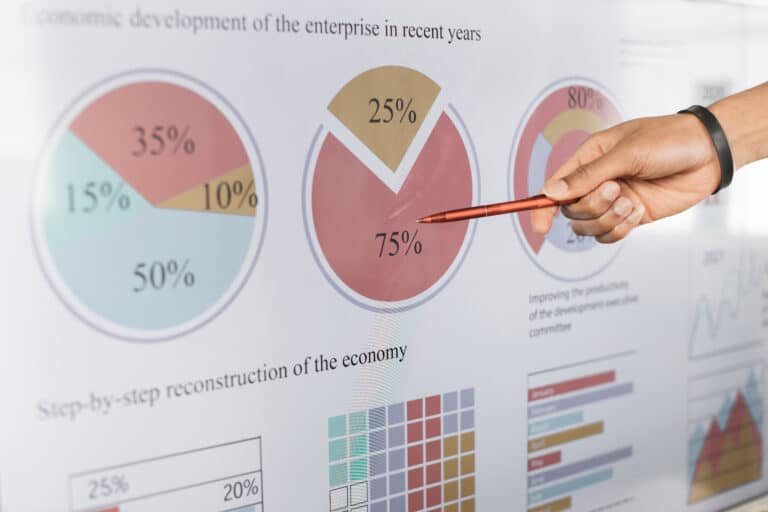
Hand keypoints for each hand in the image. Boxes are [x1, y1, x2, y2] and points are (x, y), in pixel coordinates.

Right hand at [531, 114, 720, 242]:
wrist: (710, 153)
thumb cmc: (669, 140)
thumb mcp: (626, 153)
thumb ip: (587, 175)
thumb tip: (551, 191)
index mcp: (589, 158)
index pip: (556, 187)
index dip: (542, 208)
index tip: (540, 227)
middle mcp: (598, 180)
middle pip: (572, 210)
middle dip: (592, 206)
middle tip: (616, 189)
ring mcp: (614, 200)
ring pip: (589, 226)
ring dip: (608, 219)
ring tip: (631, 202)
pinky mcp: (631, 215)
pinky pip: (610, 234)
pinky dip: (621, 229)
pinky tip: (638, 211)